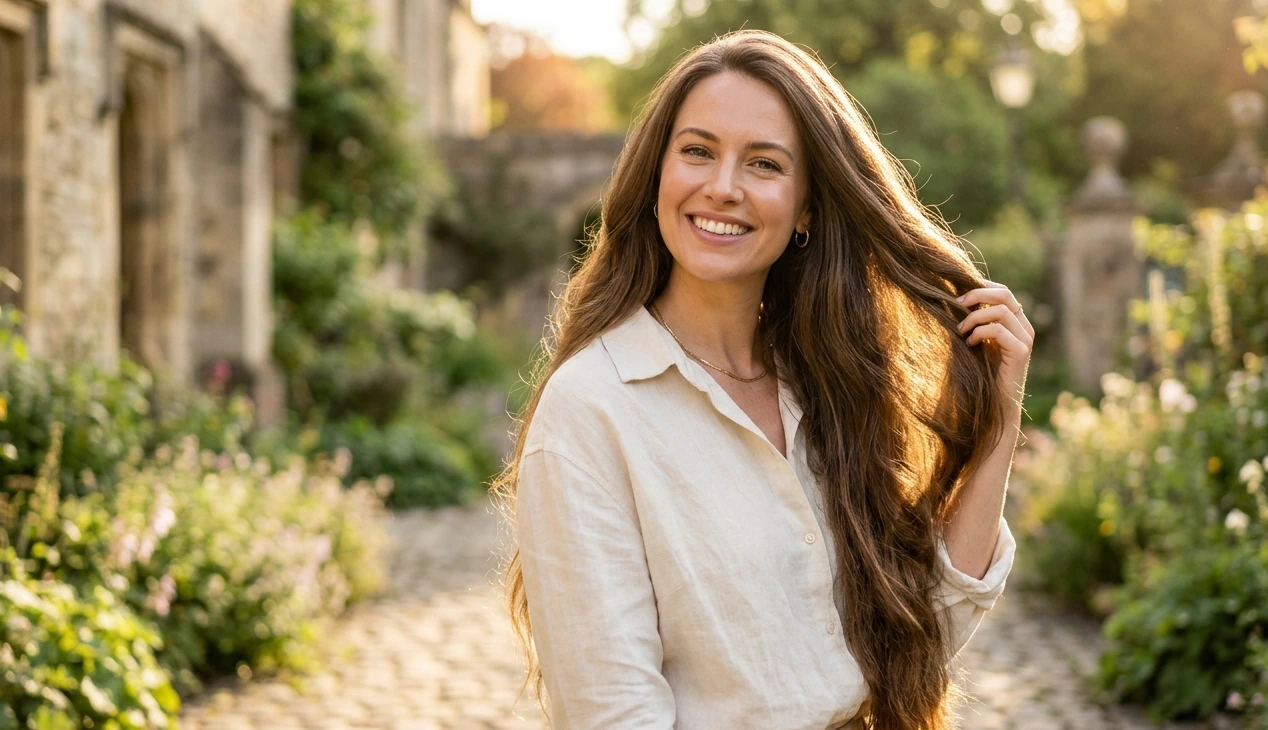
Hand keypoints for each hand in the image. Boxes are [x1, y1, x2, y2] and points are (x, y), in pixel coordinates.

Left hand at [955, 281, 1033, 408]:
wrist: (996, 402)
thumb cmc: (982, 371)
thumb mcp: (977, 340)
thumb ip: (974, 321)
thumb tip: (952, 299)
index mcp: (1016, 321)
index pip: (1003, 291)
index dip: (982, 286)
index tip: (958, 292)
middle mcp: (1024, 327)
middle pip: (1005, 294)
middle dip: (977, 294)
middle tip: (956, 303)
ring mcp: (1025, 339)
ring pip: (1000, 310)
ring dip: (974, 317)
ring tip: (960, 330)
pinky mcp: (1021, 352)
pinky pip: (999, 331)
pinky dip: (980, 333)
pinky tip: (970, 343)